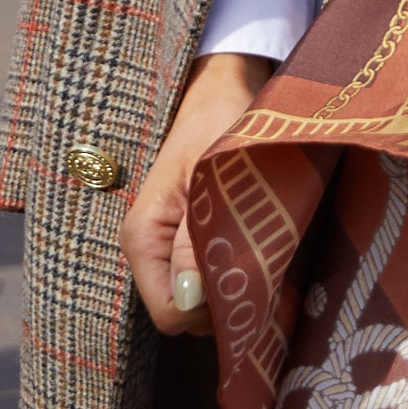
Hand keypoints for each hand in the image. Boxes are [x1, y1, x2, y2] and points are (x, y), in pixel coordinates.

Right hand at [122, 49, 273, 331]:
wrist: (226, 90)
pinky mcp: (190, 245)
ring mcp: (170, 252)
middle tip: (265, 258)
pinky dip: (240, 272)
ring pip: (205, 303)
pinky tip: (260, 245)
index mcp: (142, 239)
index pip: (171, 316)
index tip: (248, 275)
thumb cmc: (222, 124)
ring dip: (238, 284)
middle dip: (227, 300)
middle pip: (189, 317)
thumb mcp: (210, 179)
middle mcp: (150, 254)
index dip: (211, 309)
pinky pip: (214, 281)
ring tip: (264, 245)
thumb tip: (192, 300)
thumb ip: (196, 241)